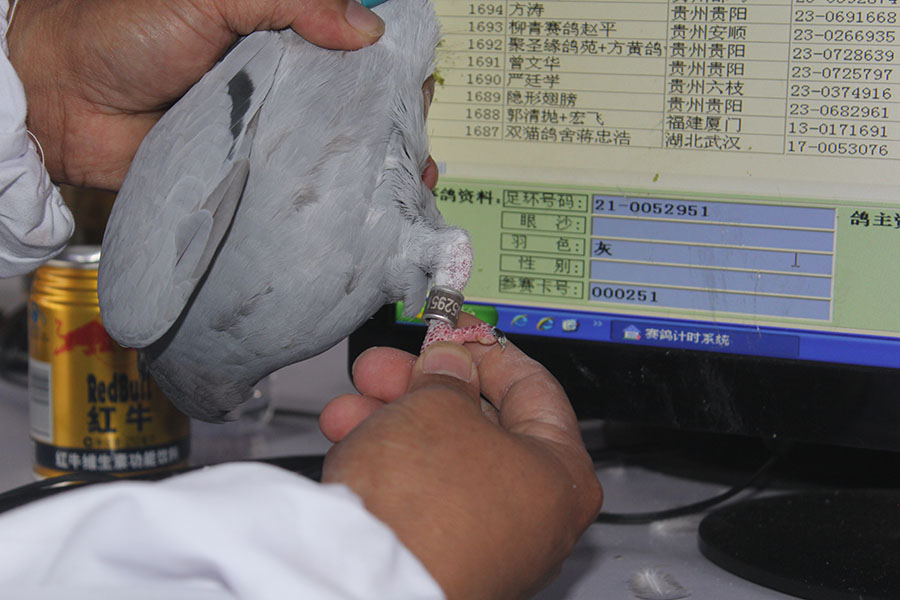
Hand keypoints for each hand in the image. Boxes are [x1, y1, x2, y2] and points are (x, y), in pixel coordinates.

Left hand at [7, 0, 385, 189]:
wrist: (64, 104)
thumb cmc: (124, 34)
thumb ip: (288, 0)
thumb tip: (367, 28)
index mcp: (282, 34)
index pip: (354, 46)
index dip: (391, 63)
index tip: (416, 84)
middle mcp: (284, 83)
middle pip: (357, 103)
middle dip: (396, 124)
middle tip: (416, 144)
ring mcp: (270, 133)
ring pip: (336, 149)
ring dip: (377, 167)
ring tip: (411, 184)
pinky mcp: (251, 176)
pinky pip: (298, 188)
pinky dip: (332, 201)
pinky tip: (366, 212)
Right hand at [320, 315, 602, 598]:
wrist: (365, 588)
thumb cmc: (422, 507)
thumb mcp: (436, 406)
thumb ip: (448, 374)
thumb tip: (450, 365)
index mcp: (562, 477)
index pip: (532, 389)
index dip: (485, 350)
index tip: (454, 333)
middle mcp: (536, 517)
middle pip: (480, 425)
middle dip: (421, 387)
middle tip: (387, 368)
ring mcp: (492, 545)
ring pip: (443, 460)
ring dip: (393, 424)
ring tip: (348, 410)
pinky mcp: (448, 563)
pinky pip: (423, 498)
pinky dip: (391, 468)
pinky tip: (353, 448)